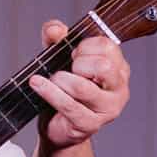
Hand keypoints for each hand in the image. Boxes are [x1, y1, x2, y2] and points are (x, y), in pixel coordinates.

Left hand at [26, 19, 129, 149]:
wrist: (58, 126)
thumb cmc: (65, 90)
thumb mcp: (60, 58)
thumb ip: (57, 39)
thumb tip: (54, 29)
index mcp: (118, 67)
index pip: (107, 46)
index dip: (84, 46)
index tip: (73, 54)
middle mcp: (119, 87)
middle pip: (103, 66)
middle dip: (77, 63)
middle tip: (67, 69)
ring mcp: (108, 108)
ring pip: (83, 88)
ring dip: (60, 80)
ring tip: (53, 80)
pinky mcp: (91, 124)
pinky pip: (69, 106)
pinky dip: (49, 92)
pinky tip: (37, 84)